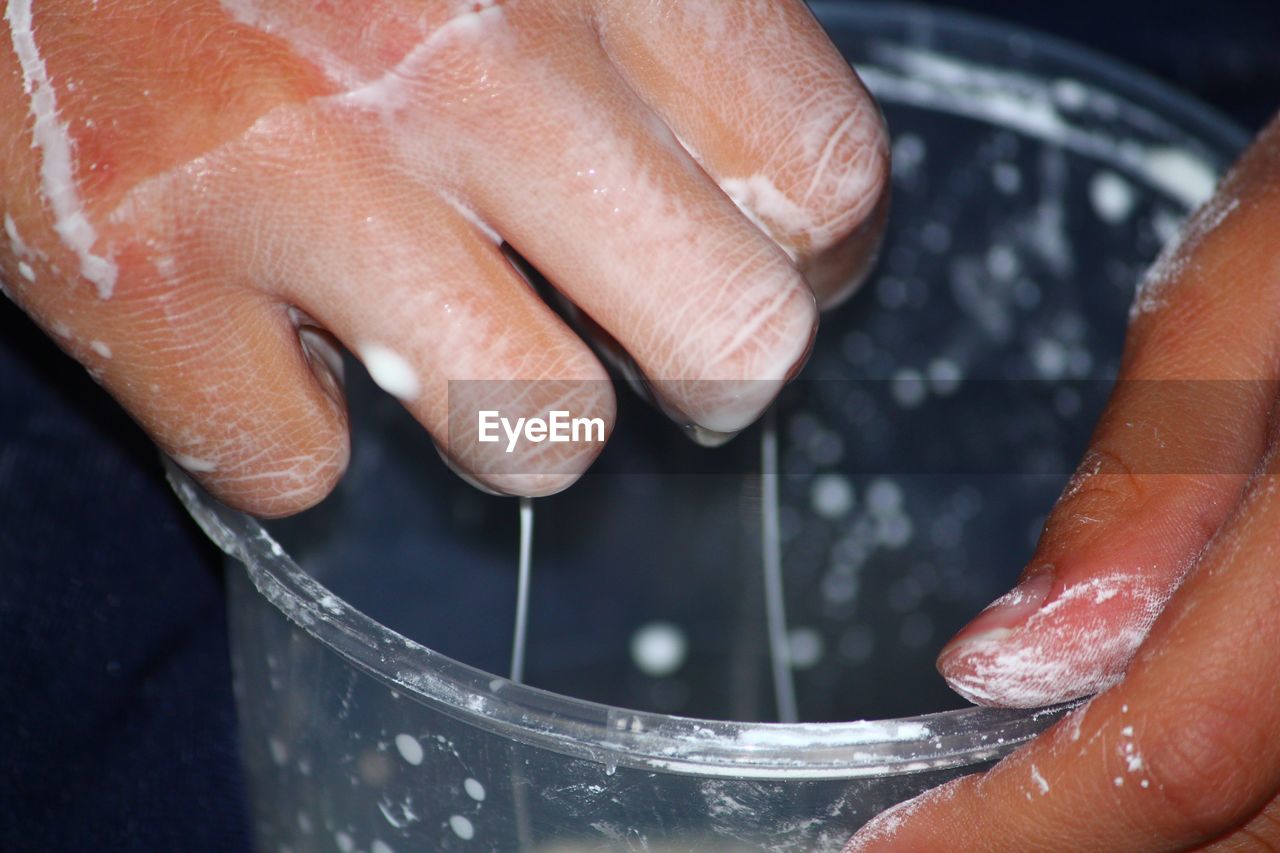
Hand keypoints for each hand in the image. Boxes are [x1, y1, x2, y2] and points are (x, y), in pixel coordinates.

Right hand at [0, 0, 887, 512]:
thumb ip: (658, 33)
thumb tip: (782, 192)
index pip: (817, 171)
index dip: (824, 252)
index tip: (786, 265)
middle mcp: (462, 56)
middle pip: (729, 334)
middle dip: (714, 372)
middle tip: (663, 350)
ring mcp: (298, 177)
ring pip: (537, 436)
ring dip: (519, 422)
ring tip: (457, 346)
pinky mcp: (145, 283)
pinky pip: (298, 467)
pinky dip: (298, 431)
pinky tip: (273, 347)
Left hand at [847, 114, 1279, 850]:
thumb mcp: (1265, 277)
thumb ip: (1156, 477)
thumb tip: (1013, 663)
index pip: (1181, 752)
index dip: (1018, 829)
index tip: (885, 851)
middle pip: (1242, 825)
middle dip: (1070, 848)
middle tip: (938, 841)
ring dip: (1148, 835)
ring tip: (1012, 810)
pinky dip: (1227, 792)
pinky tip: (1129, 755)